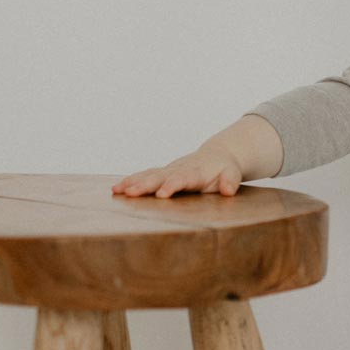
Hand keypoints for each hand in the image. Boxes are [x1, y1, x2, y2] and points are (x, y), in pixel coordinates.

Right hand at [111, 142, 243, 197]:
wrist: (217, 155)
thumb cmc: (224, 169)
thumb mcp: (233, 174)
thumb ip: (230, 181)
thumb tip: (228, 190)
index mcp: (195, 172)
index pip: (182, 179)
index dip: (172, 185)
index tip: (161, 194)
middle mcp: (178, 169)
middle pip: (159, 176)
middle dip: (145, 185)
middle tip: (131, 193)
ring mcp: (168, 170)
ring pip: (148, 175)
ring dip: (132, 182)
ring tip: (117, 191)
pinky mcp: (162, 173)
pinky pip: (144, 176)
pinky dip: (131, 181)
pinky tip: (116, 189)